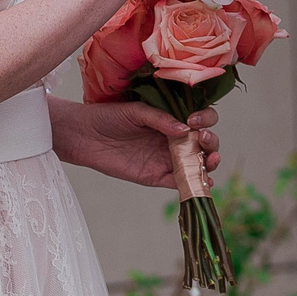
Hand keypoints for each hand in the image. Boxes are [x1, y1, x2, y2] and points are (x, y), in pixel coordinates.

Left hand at [52, 99, 220, 189]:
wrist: (85, 135)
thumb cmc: (109, 117)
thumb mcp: (136, 111)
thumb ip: (160, 119)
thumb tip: (186, 129)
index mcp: (172, 119)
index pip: (201, 118)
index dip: (205, 119)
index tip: (193, 120)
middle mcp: (174, 139)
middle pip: (204, 142)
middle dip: (211, 141)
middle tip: (203, 139)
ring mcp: (167, 158)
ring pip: (197, 163)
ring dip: (210, 162)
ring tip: (210, 159)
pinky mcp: (157, 176)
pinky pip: (180, 182)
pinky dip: (194, 184)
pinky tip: (205, 181)